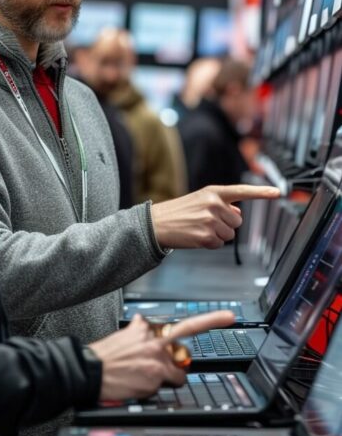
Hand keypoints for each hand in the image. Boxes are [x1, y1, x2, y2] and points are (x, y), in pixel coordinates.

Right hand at [89, 310, 234, 401]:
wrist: (87, 372)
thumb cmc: (101, 359)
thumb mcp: (119, 336)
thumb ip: (136, 331)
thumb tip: (142, 322)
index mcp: (143, 327)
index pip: (177, 324)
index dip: (209, 320)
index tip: (228, 316)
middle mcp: (154, 338)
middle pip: (187, 337)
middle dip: (199, 336)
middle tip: (222, 322)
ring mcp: (158, 355)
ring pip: (177, 369)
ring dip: (167, 376)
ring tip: (142, 377)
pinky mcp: (158, 373)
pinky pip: (171, 383)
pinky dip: (159, 387)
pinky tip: (140, 385)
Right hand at [151, 184, 279, 249]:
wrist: (156, 223)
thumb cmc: (178, 212)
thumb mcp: (200, 200)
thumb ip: (222, 204)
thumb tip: (237, 213)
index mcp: (213, 192)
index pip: (242, 191)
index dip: (262, 192)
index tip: (278, 192)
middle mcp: (213, 204)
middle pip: (238, 222)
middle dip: (226, 225)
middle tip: (206, 222)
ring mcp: (210, 221)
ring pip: (229, 234)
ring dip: (218, 235)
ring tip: (199, 229)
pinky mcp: (205, 237)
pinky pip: (219, 244)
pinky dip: (209, 244)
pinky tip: (196, 237)